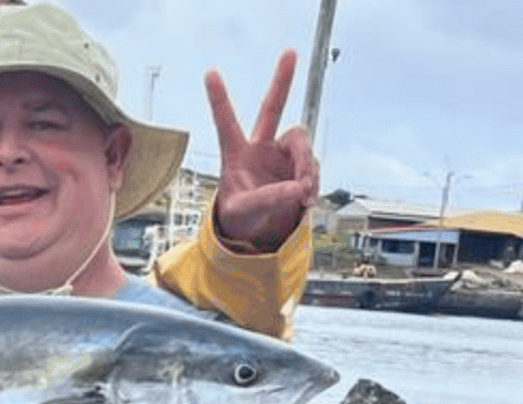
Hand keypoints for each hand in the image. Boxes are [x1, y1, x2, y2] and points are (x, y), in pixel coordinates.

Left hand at [205, 49, 319, 252]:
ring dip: (306, 166)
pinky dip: (313, 181)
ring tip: (303, 193)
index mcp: (236, 154)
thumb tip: (298, 188)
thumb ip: (268, 200)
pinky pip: (312, 166)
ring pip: (302, 145)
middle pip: (272, 108)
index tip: (210, 72)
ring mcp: (282, 155)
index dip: (219, 98)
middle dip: (282, 80)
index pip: (226, 122)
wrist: (258, 232)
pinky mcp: (299, 167)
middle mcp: (260, 147)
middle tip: (290, 52)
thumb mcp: (244, 212)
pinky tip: (306, 198)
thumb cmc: (240, 219)